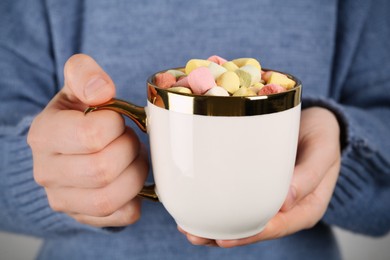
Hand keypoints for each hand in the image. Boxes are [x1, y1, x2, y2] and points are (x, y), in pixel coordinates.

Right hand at [28, 54, 147, 226]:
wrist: (66, 148)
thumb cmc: (77, 115)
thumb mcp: (76, 87)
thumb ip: (84, 74)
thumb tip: (101, 90)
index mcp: (44, 135)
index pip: (91, 135)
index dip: (117, 125)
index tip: (117, 120)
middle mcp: (47, 172)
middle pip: (102, 169)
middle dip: (128, 150)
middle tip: (129, 139)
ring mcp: (64, 200)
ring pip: (111, 198)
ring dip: (135, 174)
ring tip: (134, 158)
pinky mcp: (84, 216)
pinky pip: (122, 215)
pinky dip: (137, 197)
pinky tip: (130, 179)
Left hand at [180, 107, 340, 246]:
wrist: (318, 122)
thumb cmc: (323, 135)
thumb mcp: (323, 151)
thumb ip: (309, 175)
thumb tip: (284, 203)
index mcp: (306, 207)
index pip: (275, 226)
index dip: (249, 235)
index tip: (222, 237)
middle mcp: (288, 209)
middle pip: (254, 228)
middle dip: (224, 234)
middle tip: (193, 234)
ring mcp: (273, 200)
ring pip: (244, 219)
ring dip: (217, 225)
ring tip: (188, 227)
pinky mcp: (261, 186)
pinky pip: (241, 201)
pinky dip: (222, 206)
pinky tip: (201, 207)